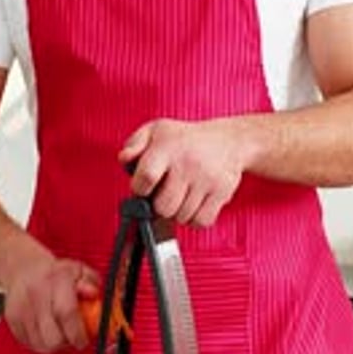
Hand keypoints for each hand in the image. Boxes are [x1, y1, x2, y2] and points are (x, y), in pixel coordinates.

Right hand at [3, 248, 100, 353]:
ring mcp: (22, 309)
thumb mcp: (78, 271)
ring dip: (53, 344)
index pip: (67, 312)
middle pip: (52, 337)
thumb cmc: (54, 273)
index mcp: (55, 279)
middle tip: (71, 335)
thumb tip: (93, 294)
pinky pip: (30, 344)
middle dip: (66, 342)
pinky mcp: (12, 320)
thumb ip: (90, 282)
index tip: (84, 339)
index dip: (78, 333)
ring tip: (58, 330)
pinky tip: (45, 330)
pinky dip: (40, 342)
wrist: (24, 268)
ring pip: (41, 345)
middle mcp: (36, 294)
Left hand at [119, 117, 248, 226]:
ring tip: (181, 193)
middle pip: (163, 207)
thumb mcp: (154, 131)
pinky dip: (194, 218)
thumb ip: (133, 145)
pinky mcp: (222, 192)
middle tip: (165, 191)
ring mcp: (207, 179)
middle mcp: (188, 163)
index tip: (145, 186)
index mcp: (167, 146)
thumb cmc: (184, 139)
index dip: (140, 189)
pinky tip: (193, 203)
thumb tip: (124, 160)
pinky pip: (200, 222)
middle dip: (159, 204)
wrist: (227, 140)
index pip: (146, 178)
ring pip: (181, 218)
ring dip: (177, 212)